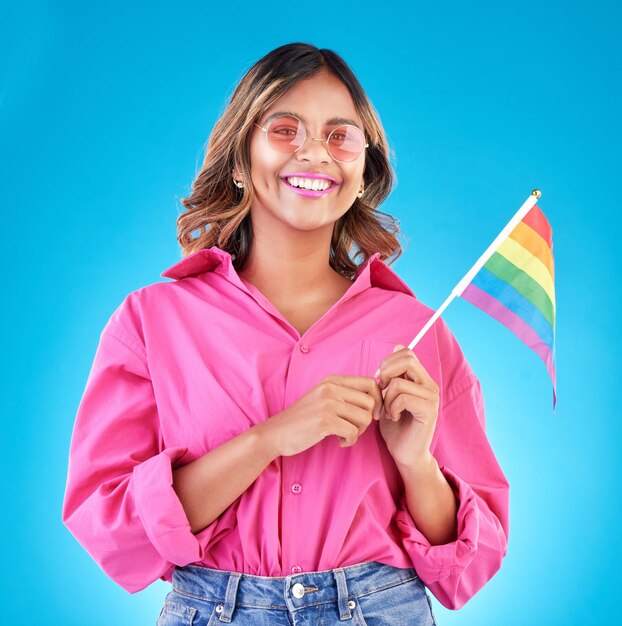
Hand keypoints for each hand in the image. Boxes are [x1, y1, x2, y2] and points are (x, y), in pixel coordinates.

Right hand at [261, 375, 382, 457]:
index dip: (377, 400)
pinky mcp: (324, 420)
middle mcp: (331, 387)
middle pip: (371, 401)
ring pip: (365, 417)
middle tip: (355, 429)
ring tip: (345, 435)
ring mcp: (327, 403)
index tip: (372, 414)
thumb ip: (344, 395)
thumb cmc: (303, 419)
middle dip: (368, 420)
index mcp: (332, 380)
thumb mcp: (323, 398)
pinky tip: (339, 441)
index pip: (370, 383)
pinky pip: (353, 431)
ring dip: (359, 431)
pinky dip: (350, 440)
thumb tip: (376, 399)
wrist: (277, 433)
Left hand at [374, 344, 438, 467]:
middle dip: (386, 373)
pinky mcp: (429, 411)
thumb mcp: (389, 394)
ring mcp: (432, 397)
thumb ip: (393, 373)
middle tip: (382, 391)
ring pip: (399, 382)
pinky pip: (403, 397)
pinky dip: (392, 408)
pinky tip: (394, 417)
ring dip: (386, 398)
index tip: (380, 380)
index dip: (388, 362)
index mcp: (421, 378)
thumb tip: (397, 346)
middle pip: (406, 359)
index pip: (406, 352)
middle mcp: (429, 385)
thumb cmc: (395, 425)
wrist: (405, 453)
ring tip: (389, 411)